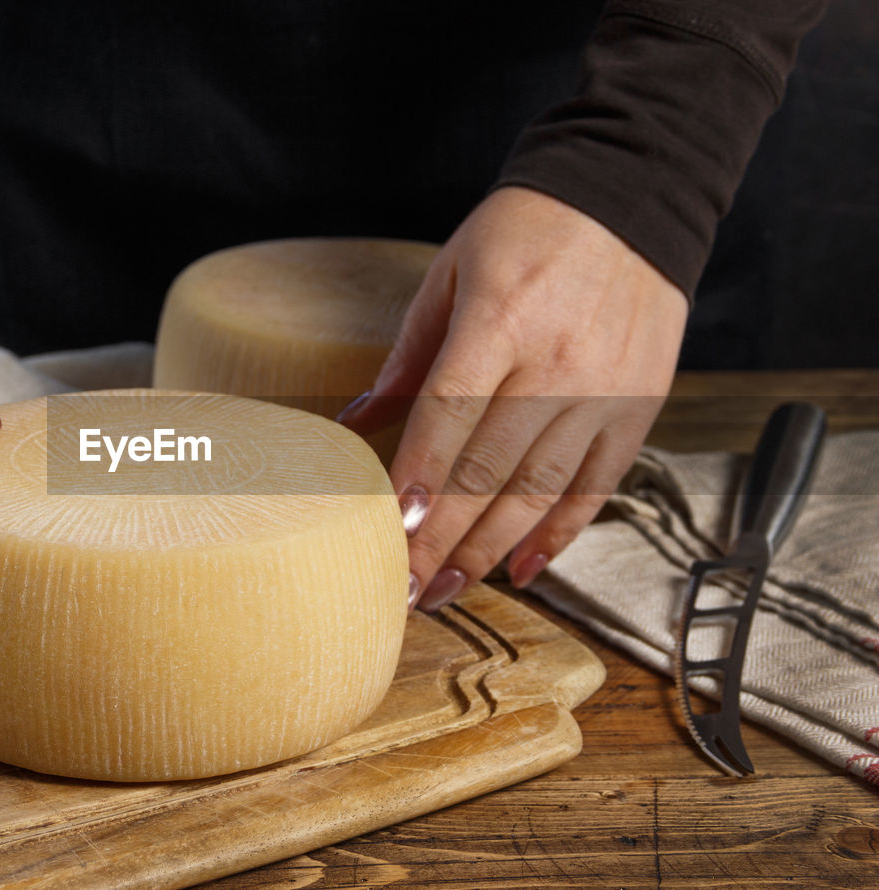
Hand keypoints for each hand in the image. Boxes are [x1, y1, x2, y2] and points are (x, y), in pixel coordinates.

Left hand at [339, 186, 687, 610]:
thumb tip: (353, 425)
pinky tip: (524, 569)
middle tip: (405, 589)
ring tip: (449, 589)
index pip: (448, 416)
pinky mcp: (640, 407)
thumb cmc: (526, 231)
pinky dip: (560, 532)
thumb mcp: (451, 273)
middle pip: (490, 469)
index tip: (388, 534)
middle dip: (443, 538)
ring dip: (491, 549)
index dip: (418, 480)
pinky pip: (597, 485)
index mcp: (500, 319)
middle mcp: (557, 362)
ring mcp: (605, 390)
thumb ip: (407, 357)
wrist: (631, 195)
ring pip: (540, 489)